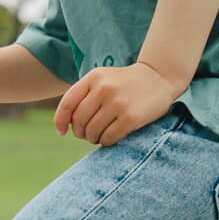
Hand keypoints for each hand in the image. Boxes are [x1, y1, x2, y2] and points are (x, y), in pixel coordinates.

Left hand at [54, 62, 182, 146]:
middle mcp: (104, 88)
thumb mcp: (103, 80)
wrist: (159, 78)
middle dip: (80, 132)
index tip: (62, 132)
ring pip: (92, 131)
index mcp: (94, 77)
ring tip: (99, 136)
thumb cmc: (125, 84)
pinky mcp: (131, 117)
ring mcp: (118, 103)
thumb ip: (84, 96)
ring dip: (92, 139)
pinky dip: (106, 142)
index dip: (60, 120)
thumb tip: (64, 125)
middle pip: (79, 120)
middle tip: (87, 134)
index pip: (68, 103)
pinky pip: (108, 137)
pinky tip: (110, 138)